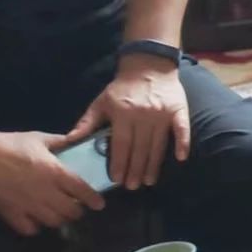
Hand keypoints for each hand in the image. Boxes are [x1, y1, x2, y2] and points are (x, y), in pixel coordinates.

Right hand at [0, 130, 105, 236]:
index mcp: (56, 173)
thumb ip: (60, 142)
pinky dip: (36, 227)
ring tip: (60, 214)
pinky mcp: (11, 214)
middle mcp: (46, 192)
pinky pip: (29, 229)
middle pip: (70, 210)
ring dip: (60, 219)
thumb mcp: (40, 138)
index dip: (92, 199)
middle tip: (78, 208)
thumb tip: (75, 139)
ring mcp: (28, 206)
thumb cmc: (12, 144)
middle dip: (77, 211)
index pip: (81, 190)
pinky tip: (37, 221)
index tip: (100, 204)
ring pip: (53, 222)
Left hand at [66, 56, 189, 189]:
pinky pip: (182, 129)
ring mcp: (162, 113)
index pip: (121, 145)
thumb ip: (87, 122)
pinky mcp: (178, 110)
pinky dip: (182, 143)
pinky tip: (181, 157)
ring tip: (148, 181)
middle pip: (139, 148)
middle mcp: (143, 115)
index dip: (119, 163)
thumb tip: (69, 140)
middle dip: (135, 170)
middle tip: (132, 186)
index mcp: (123, 114)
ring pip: (158, 144)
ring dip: (153, 165)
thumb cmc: (122, 87)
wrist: (149, 65)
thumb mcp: (101, 102)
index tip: (116, 180)